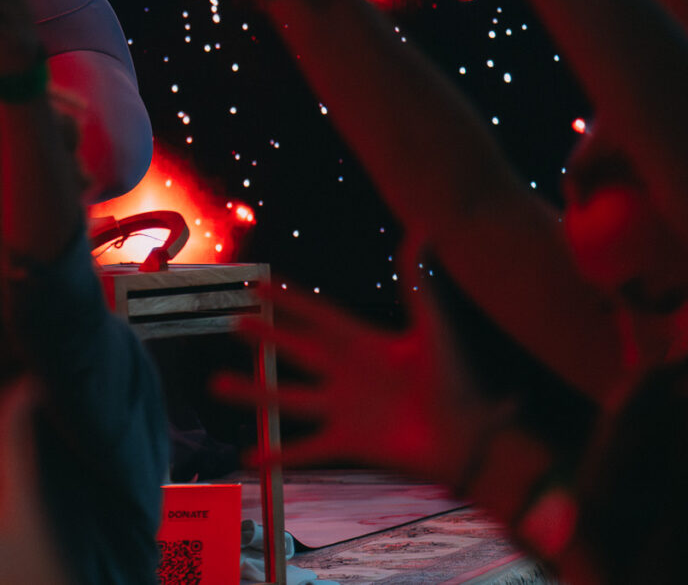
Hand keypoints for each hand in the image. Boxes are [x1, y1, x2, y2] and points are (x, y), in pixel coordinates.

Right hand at [209, 240, 505, 487]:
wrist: (471, 436)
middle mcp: (347, 375)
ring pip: (288, 399)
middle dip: (266, 337)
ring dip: (252, 393)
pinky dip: (277, 456)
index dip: (290, 300)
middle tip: (235, 322)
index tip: (260, 283)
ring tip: (216, 384)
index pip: (317, 315)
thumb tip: (423, 228)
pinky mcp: (349, 443)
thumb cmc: (459, 380)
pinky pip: (306, 450)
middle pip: (296, 351)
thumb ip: (418, 281)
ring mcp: (345, 410)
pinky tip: (247, 458)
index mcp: (364, 344)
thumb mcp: (434, 327)